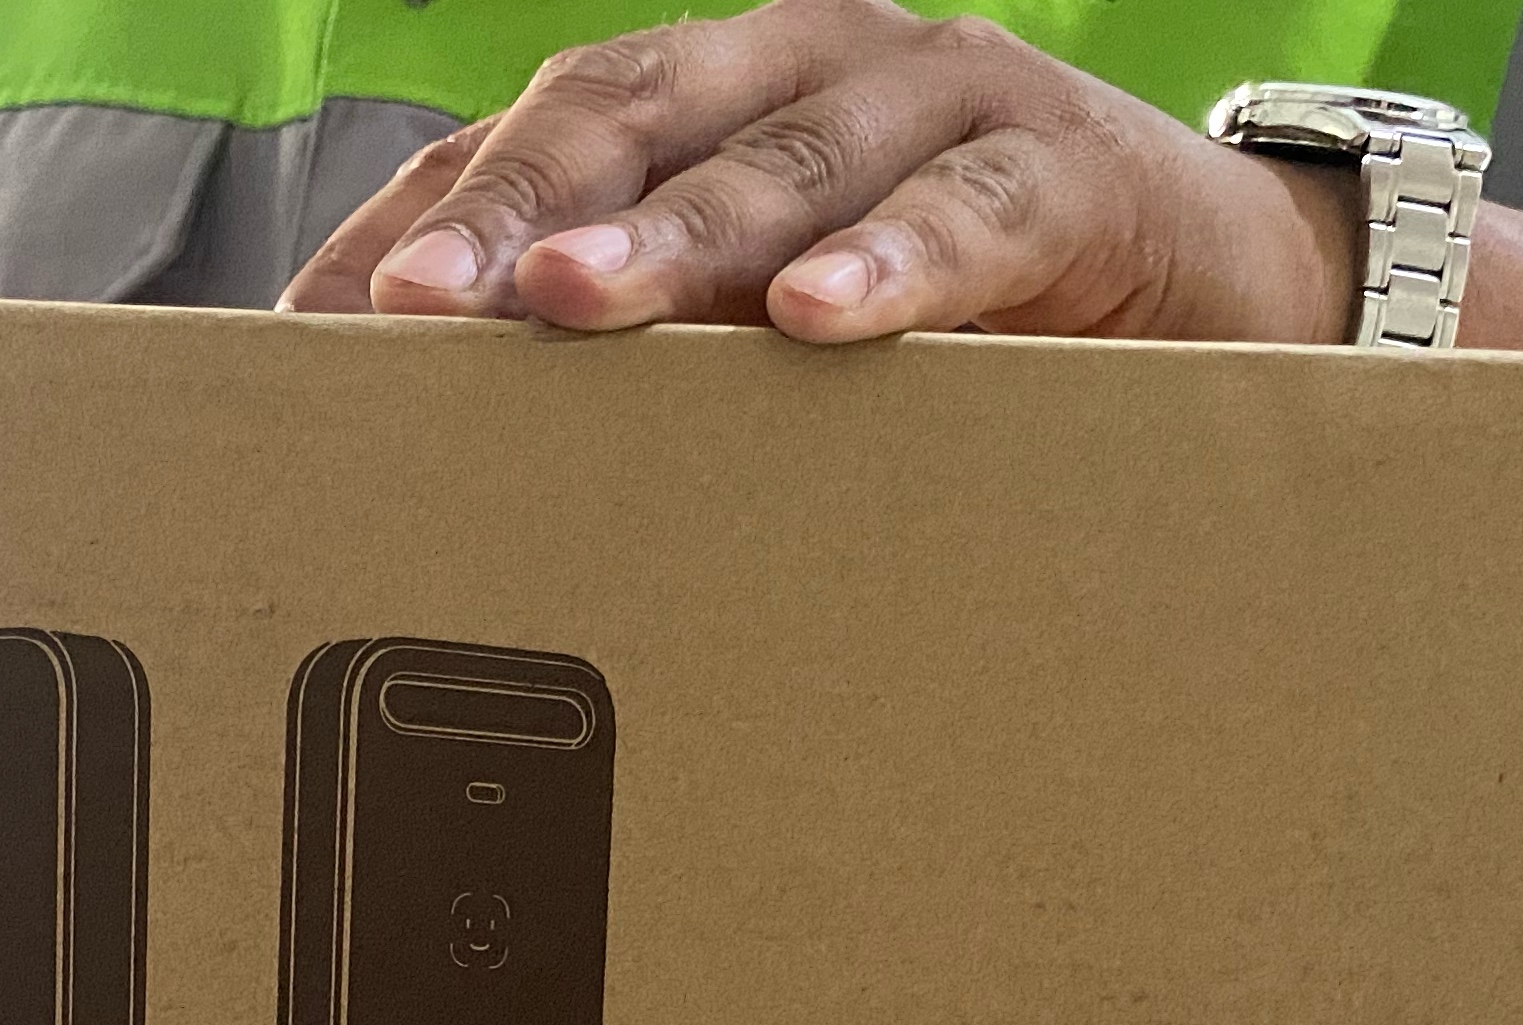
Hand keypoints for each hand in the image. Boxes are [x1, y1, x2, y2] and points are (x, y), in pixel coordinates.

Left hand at [282, 0, 1356, 346]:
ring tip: (562, 299)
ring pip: (776, 157)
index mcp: (717, 100)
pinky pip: (966, 220)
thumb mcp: (777, 327)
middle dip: (507, 206)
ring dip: (663, 234)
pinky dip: (887, 269)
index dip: (419, 219)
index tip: (303, 331)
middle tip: (405, 307)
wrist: (1219, 287)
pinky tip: (813, 322)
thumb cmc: (960, 318)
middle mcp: (807, 67)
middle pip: (627, 111)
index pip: (535, 137)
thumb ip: (652, 355)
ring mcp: (938, 103)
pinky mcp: (1067, 175)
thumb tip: (462, 459)